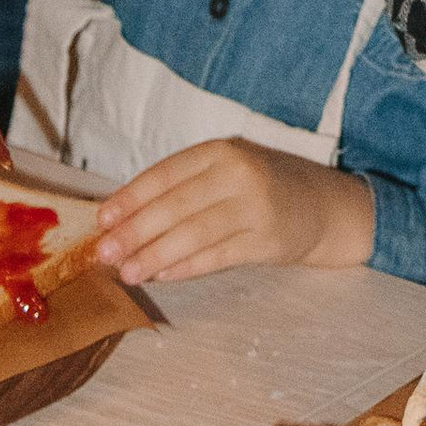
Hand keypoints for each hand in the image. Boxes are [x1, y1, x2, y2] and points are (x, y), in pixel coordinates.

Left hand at [94, 140, 374, 285]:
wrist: (324, 206)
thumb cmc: (262, 188)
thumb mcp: (226, 172)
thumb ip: (182, 188)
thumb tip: (121, 219)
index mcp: (222, 150)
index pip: (165, 174)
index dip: (130, 198)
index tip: (101, 220)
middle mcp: (239, 173)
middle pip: (175, 205)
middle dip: (134, 232)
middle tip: (104, 253)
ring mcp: (255, 207)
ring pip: (193, 234)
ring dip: (154, 255)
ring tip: (128, 272)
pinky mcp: (267, 240)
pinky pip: (216, 257)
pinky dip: (185, 268)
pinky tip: (162, 275)